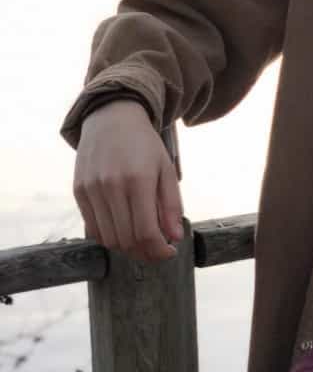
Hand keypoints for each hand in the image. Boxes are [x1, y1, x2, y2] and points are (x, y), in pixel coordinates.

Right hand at [74, 100, 184, 262]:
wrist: (111, 118)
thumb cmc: (144, 145)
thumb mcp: (166, 169)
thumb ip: (171, 205)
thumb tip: (174, 238)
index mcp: (139, 180)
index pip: (146, 232)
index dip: (159, 250)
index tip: (169, 253)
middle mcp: (112, 186)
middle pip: (127, 239)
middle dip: (145, 253)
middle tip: (157, 250)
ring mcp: (92, 189)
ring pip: (108, 238)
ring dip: (126, 248)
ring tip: (141, 242)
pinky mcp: (79, 191)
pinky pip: (92, 228)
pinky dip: (109, 236)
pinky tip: (123, 229)